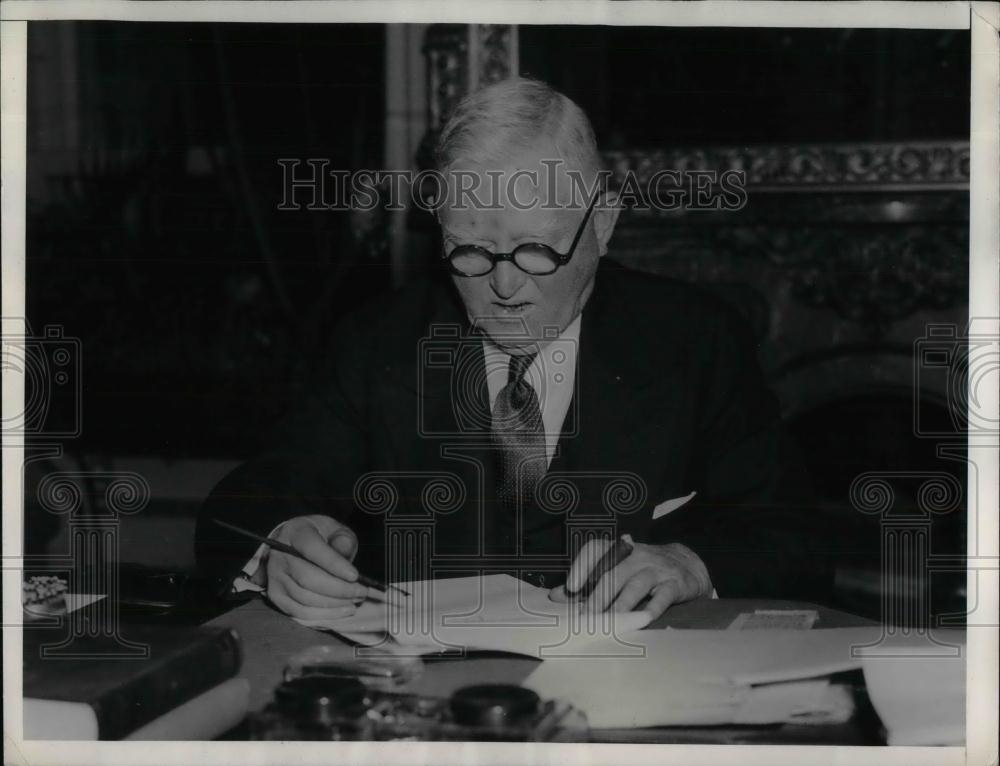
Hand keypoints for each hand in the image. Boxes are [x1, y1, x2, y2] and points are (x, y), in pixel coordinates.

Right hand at [262, 515, 369, 619]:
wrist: (295, 545)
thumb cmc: (320, 537)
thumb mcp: (335, 529)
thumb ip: (342, 539)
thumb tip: (344, 552)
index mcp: (297, 533)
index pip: (312, 549)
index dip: (334, 564)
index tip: (355, 576)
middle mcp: (280, 556)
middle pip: (307, 578)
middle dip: (339, 589)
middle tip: (361, 592)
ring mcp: (275, 577)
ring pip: (304, 598)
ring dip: (333, 604)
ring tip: (355, 601)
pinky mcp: (276, 596)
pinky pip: (299, 612)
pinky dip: (323, 615)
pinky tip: (341, 611)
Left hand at [548, 538, 711, 620]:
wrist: (686, 564)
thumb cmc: (642, 569)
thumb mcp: (616, 569)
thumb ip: (586, 582)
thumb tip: (555, 596)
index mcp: (618, 550)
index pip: (596, 550)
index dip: (582, 566)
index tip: (571, 587)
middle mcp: (635, 556)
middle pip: (613, 575)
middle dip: (597, 597)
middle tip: (585, 618)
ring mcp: (656, 569)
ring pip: (635, 586)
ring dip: (620, 606)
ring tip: (608, 623)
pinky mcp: (674, 584)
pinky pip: (662, 596)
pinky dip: (652, 608)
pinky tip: (643, 620)